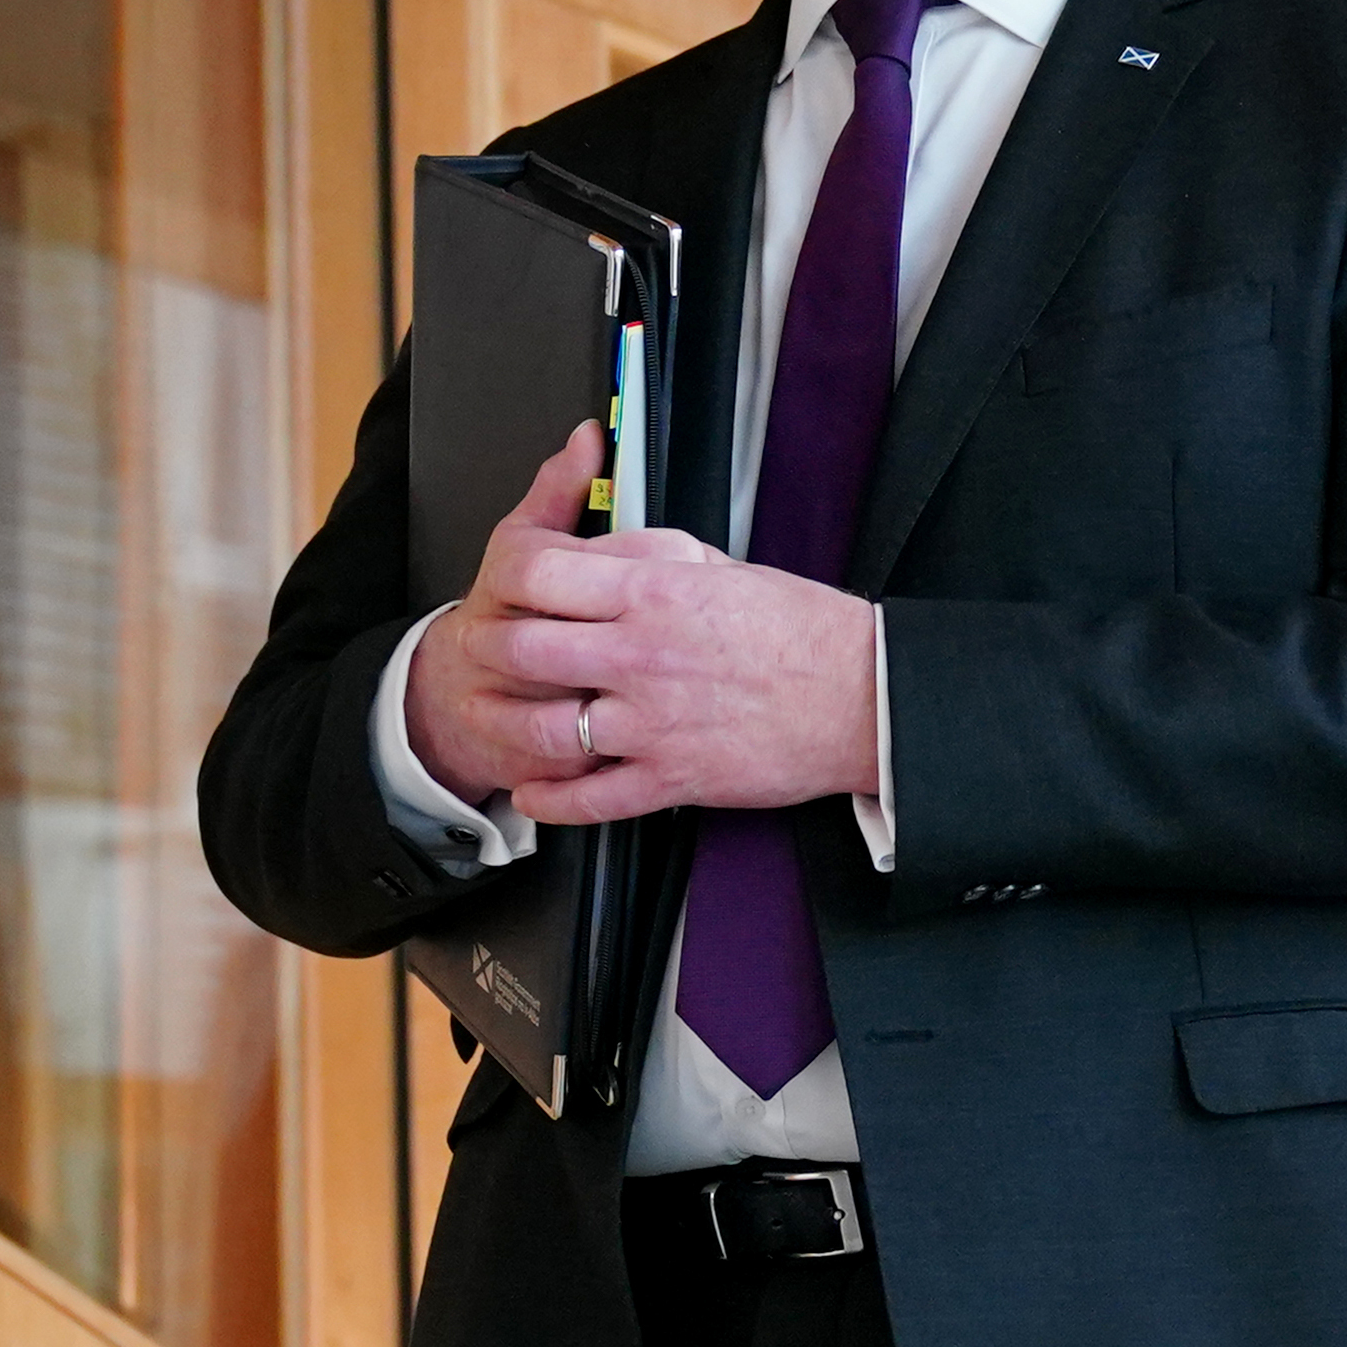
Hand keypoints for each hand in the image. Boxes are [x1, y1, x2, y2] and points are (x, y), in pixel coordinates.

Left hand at [420, 481, 876, 820]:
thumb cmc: (802, 631)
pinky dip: (551, 801)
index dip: (507, 575)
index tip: (503, 583)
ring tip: (492, 716)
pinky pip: (591, 798)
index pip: (540, 572)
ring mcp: (652, 722)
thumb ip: (647, 556)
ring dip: (505, 725)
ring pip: (543, 728)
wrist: (863, 698)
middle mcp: (641, 655)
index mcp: (653, 591)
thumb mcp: (719, 565)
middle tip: (483, 647)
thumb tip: (595, 546)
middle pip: (524, 648)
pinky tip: (535, 792)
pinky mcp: (671, 777)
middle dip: (490, 647)